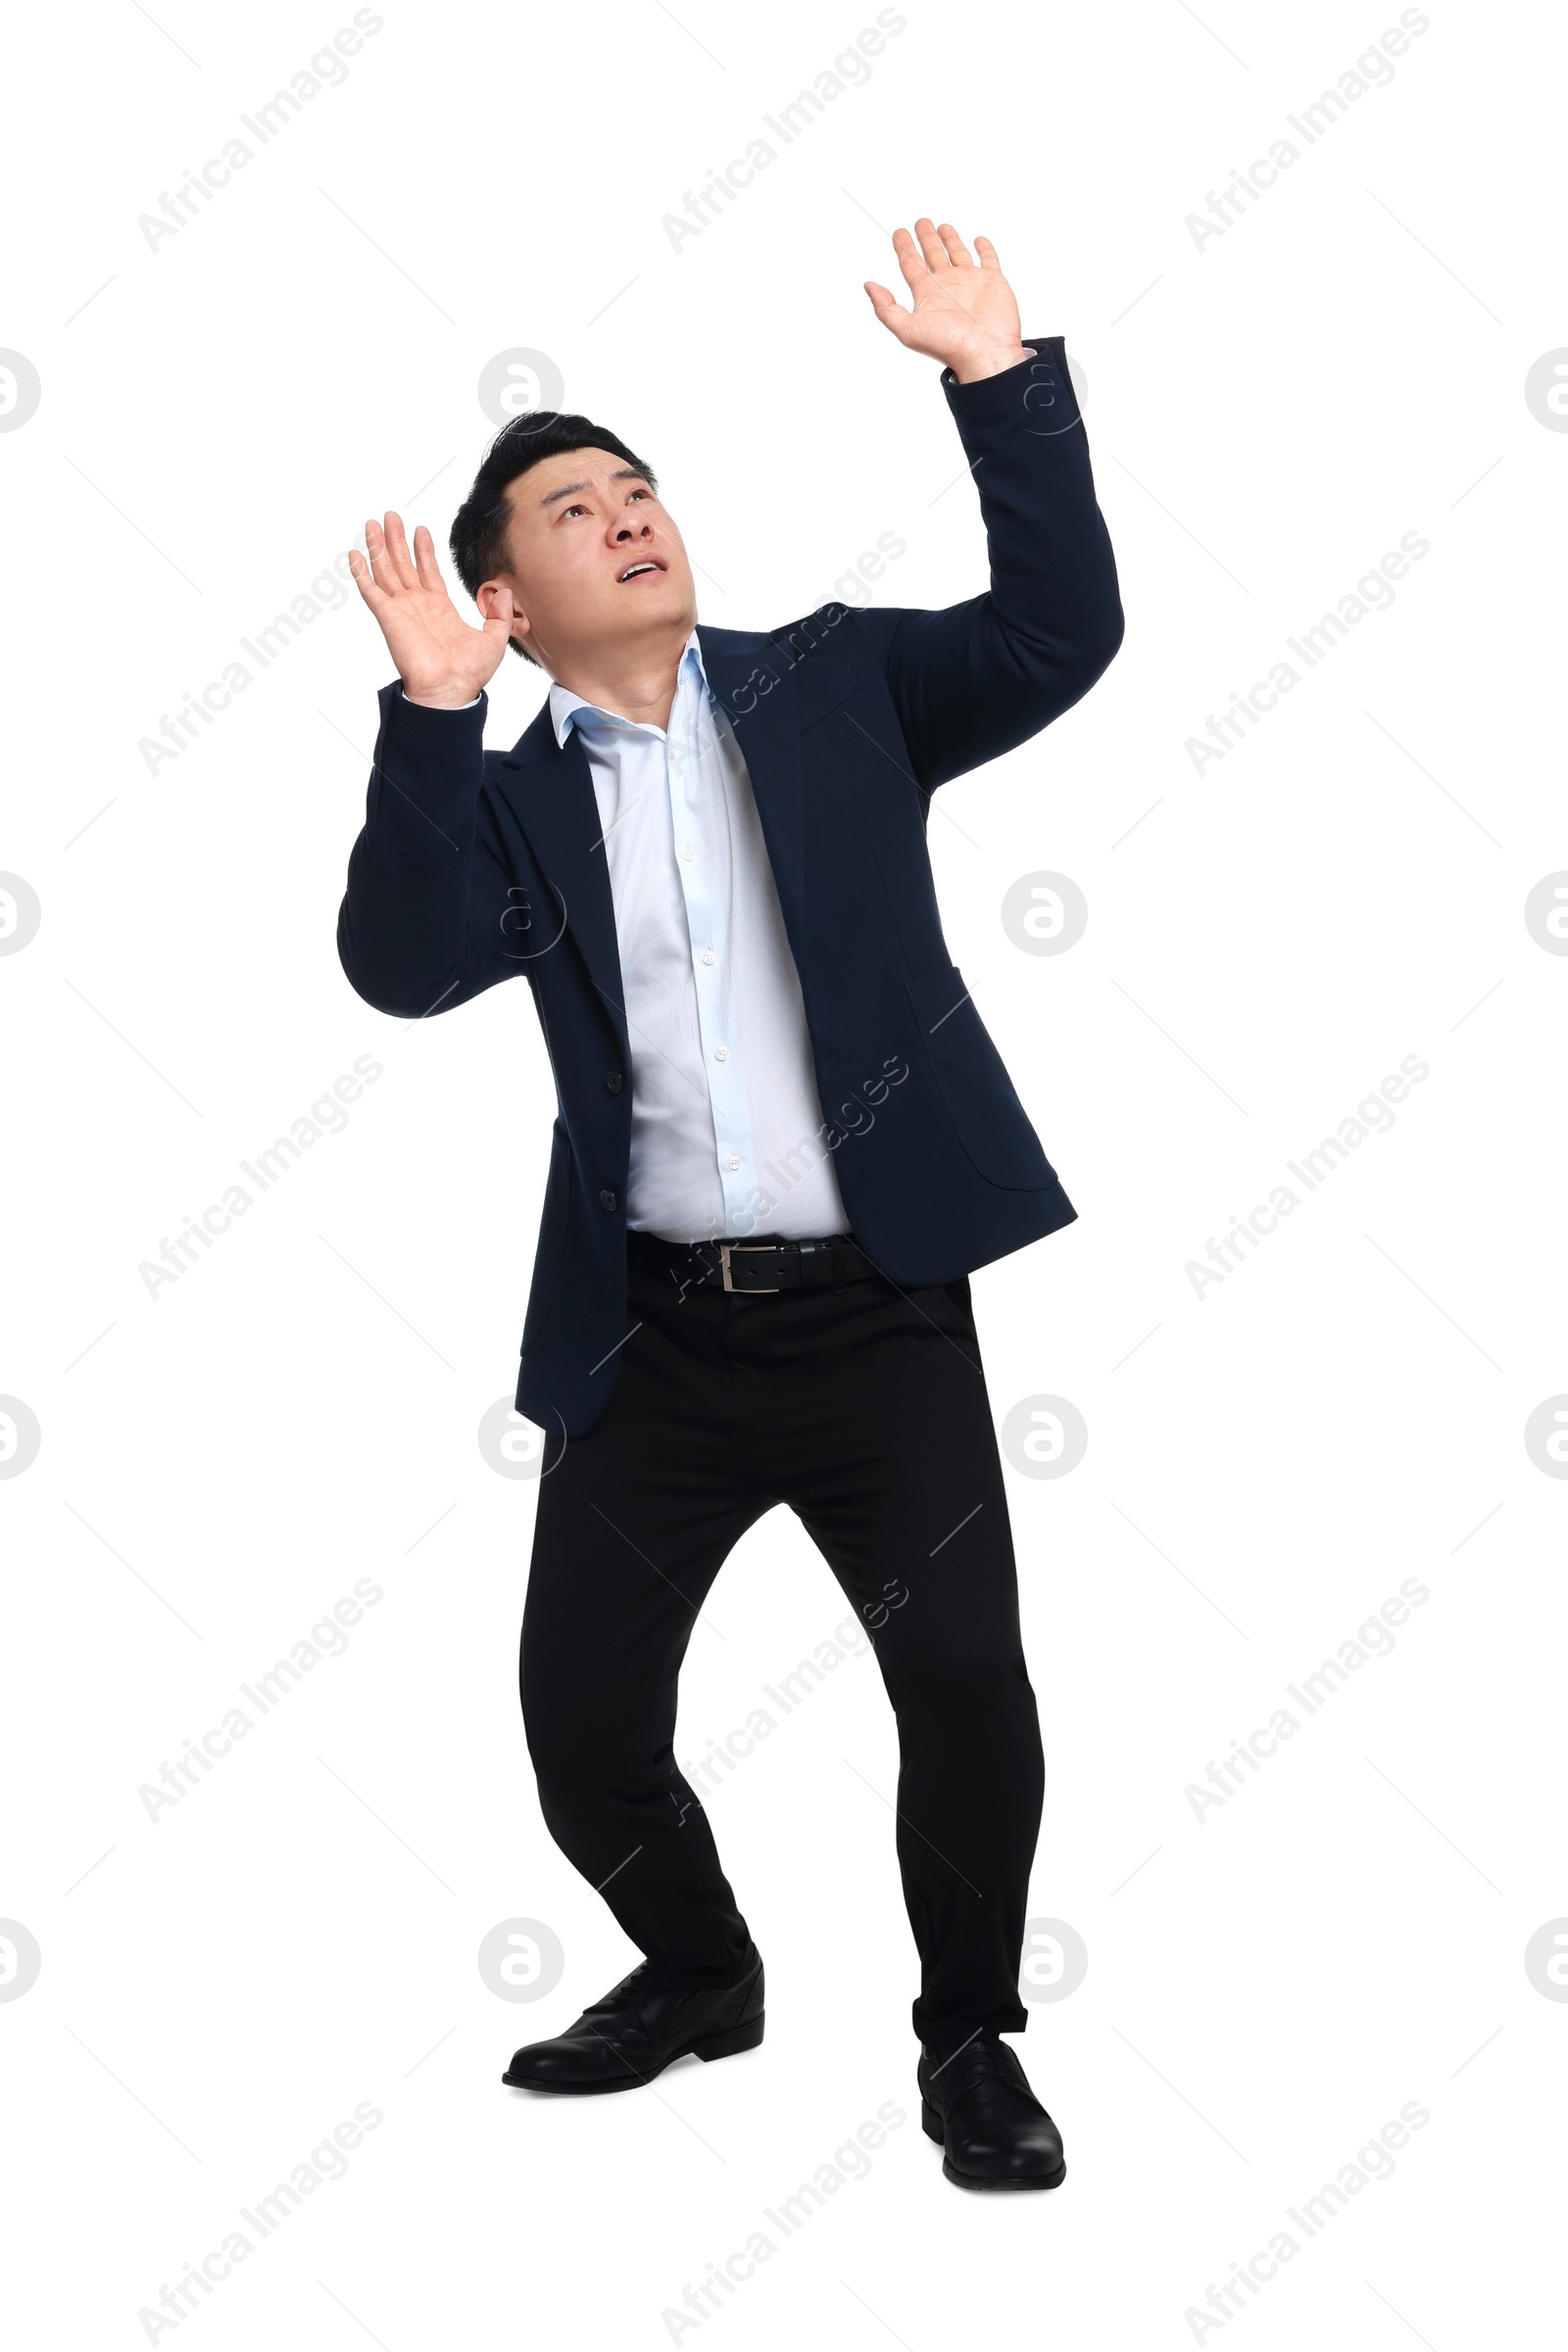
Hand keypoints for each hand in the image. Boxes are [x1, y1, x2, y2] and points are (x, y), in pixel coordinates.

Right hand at [349, 513, 515, 707]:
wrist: (449, 690)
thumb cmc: (469, 673)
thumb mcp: (494, 639)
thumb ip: (500, 616)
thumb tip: (505, 593)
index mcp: (439, 609)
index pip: (428, 572)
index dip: (424, 551)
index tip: (421, 530)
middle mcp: (417, 606)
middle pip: (403, 565)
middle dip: (397, 540)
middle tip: (391, 516)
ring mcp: (401, 610)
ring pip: (386, 570)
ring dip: (379, 546)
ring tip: (374, 523)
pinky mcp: (388, 616)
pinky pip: (370, 590)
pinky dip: (361, 572)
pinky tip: (355, 554)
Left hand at [864, 219, 1031, 383]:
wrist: (984, 351)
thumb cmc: (948, 345)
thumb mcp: (908, 329)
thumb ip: (886, 309)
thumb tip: (869, 286)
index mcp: (927, 294)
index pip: (911, 265)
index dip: (903, 248)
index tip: (898, 233)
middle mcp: (947, 286)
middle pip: (932, 255)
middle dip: (926, 238)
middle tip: (920, 221)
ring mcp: (970, 282)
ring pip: (957, 253)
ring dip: (950, 240)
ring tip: (942, 226)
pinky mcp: (992, 280)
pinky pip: (988, 259)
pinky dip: (984, 248)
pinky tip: (978, 240)